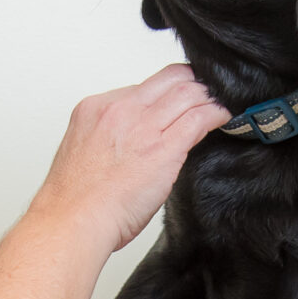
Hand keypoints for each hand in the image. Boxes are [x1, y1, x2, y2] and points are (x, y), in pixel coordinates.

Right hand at [37, 65, 229, 250]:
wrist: (74, 219)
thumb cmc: (75, 199)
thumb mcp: (85, 151)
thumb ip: (109, 137)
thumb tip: (133, 142)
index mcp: (95, 108)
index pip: (141, 86)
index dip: (164, 91)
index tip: (175, 97)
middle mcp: (119, 109)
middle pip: (168, 79)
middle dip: (191, 82)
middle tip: (206, 91)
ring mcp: (142, 125)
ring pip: (187, 92)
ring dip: (207, 96)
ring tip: (218, 103)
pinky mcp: (164, 147)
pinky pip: (199, 117)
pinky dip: (216, 113)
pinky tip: (223, 117)